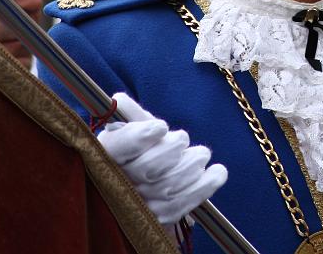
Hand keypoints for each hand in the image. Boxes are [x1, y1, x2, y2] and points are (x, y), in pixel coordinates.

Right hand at [98, 92, 227, 224]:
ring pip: (167, 188)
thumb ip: (130, 114)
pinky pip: (182, 205)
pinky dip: (205, 186)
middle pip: (145, 168)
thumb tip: (121, 101)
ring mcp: (135, 207)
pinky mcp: (156, 220)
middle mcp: (115, 183)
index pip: (117, 147)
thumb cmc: (138, 148)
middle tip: (183, 138)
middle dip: (171, 150)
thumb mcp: (132, 128)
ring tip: (201, 154)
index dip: (139, 137)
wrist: (145, 184)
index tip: (161, 126)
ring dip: (191, 167)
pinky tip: (218, 173)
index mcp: (104, 153)